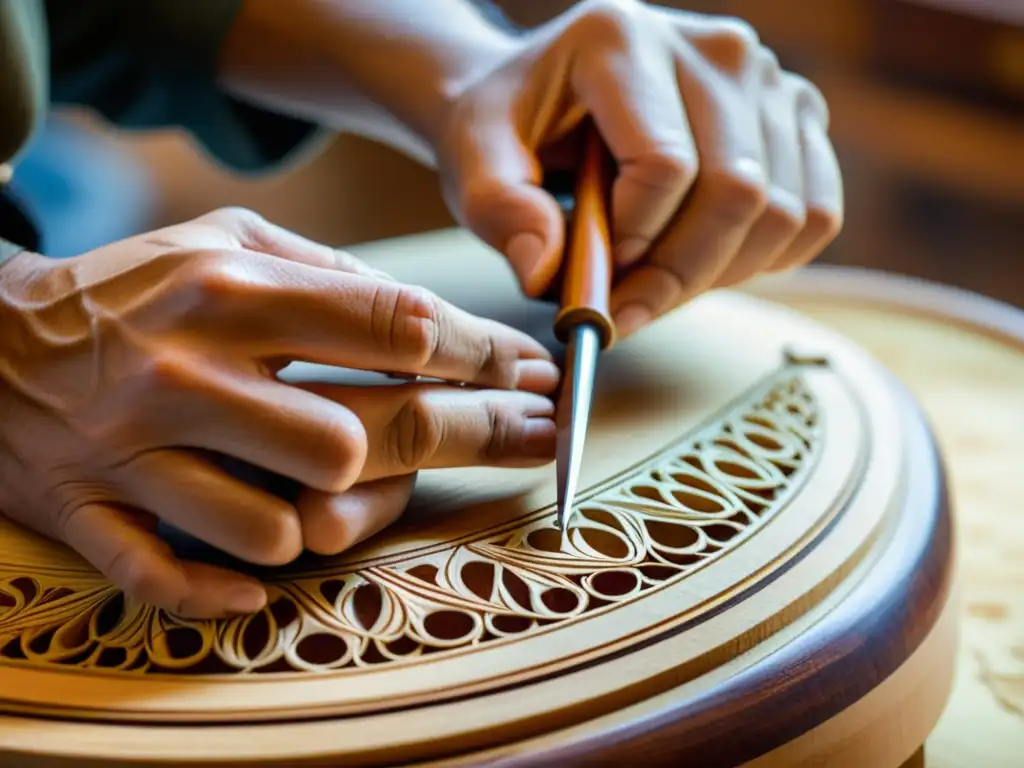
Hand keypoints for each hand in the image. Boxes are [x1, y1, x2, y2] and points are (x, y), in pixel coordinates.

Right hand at [0, 208, 558, 617]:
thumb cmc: (135, 288)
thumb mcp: (223, 239)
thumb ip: (326, 273)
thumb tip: (433, 323)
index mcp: (227, 290)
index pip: (390, 327)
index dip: (482, 354)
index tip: (532, 369)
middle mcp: (188, 373)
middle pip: (365, 433)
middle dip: (475, 434)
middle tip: (540, 434)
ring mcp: (138, 456)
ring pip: (284, 526)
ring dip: (331, 521)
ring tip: (337, 495)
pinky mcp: (93, 516)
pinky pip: (174, 581)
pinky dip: (228, 591)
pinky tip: (263, 583)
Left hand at [435, 0, 843, 337]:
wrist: (542, 94)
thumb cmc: (509, 127)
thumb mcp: (475, 162)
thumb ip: (499, 210)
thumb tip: (545, 272)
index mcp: (623, 39)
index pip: (665, 165)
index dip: (635, 243)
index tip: (596, 278)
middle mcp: (711, 46)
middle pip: (738, 194)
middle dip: (679, 276)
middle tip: (628, 309)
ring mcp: (765, 77)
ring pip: (784, 213)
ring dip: (719, 275)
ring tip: (658, 283)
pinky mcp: (795, 114)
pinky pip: (815, 214)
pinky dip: (764, 260)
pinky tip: (704, 259)